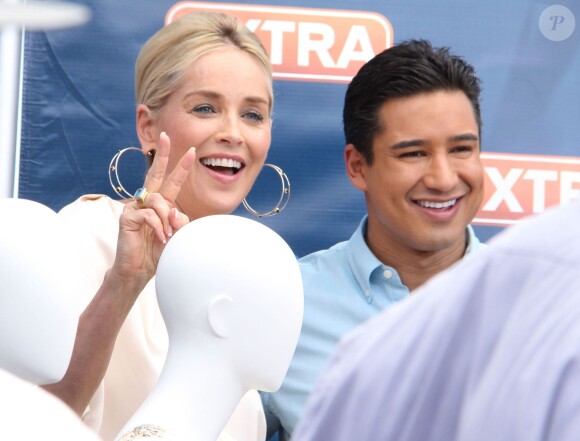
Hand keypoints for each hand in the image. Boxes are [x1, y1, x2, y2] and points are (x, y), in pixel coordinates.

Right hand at [111, 132, 195, 284]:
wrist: (138, 270)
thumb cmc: (157, 252)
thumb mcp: (176, 236)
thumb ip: (179, 222)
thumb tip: (175, 212)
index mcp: (161, 204)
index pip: (172, 181)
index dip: (181, 167)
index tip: (191, 151)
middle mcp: (147, 201)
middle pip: (155, 173)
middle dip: (162, 155)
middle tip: (166, 136)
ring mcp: (135, 207)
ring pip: (158, 200)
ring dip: (167, 218)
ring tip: (167, 235)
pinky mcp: (127, 216)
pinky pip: (148, 214)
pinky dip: (157, 226)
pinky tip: (159, 237)